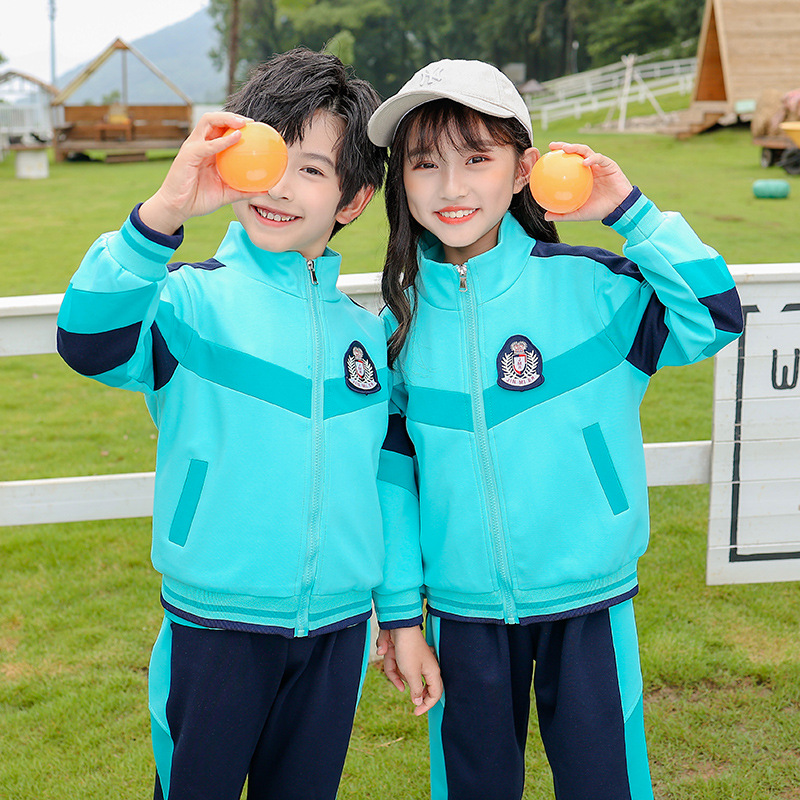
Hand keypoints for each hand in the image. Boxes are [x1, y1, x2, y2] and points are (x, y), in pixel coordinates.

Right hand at [138, 111, 255, 233]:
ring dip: (227, 119)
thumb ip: (244, 190)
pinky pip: (207, 144)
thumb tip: (265, 190)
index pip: (221, 130)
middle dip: (233, 116)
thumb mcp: (226, 195)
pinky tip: (237, 138)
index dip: (237, 125)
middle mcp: (200, 144)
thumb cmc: (199, 199)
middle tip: (252, 122)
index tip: (256, 129)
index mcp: (208, 151)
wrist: (178, 208)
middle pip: (215, 120)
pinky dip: (222, 140)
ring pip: (208, 122)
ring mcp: (193, 147)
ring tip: (244, 123)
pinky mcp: (188, 154)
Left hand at [377, 626, 441, 715]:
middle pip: (422, 687)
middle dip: (414, 692)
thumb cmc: (408, 649)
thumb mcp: (411, 673)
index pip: (435, 694)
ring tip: (395, 664)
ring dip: (398, 676)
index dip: (427, 705)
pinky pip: (399, 669)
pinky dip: (394, 672)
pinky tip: (393, 676)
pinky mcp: (405, 657)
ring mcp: (415, 662)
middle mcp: (425, 667)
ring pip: (407, 678)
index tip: (416, 712)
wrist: (399, 627)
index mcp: (432, 672)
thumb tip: (418, 701)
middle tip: (410, 704)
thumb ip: (416, 689)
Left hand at [543, 141, 633, 222]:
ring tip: (566, 148)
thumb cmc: (598, 211)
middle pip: (574, 152)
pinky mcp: (609, 164)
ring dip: (576, 147)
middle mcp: (587, 167)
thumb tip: (545, 216)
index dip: (555, 158)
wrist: (618, 209)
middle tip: (552, 146)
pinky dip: (592, 159)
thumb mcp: (578, 214)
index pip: (566, 163)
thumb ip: (563, 214)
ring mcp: (598, 164)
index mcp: (579, 176)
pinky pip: (599, 159)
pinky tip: (585, 162)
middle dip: (563, 146)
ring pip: (586, 151)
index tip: (544, 157)